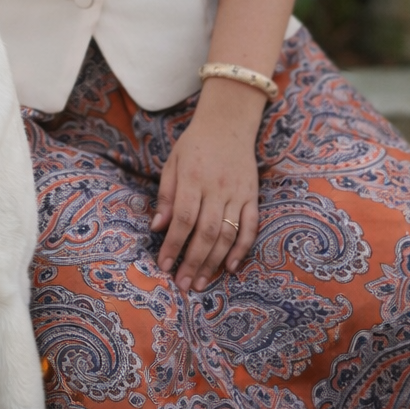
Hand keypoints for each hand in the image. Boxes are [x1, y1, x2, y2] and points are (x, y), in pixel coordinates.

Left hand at [150, 79, 263, 290]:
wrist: (228, 124)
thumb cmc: (194, 145)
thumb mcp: (173, 163)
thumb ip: (166, 195)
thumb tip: (157, 227)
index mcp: (193, 177)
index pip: (183, 218)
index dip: (173, 244)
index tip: (163, 265)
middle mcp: (217, 186)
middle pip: (206, 232)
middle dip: (193, 261)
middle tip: (183, 284)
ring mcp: (238, 192)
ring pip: (228, 234)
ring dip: (214, 262)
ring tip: (201, 283)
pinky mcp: (252, 196)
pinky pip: (251, 226)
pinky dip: (242, 249)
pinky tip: (230, 267)